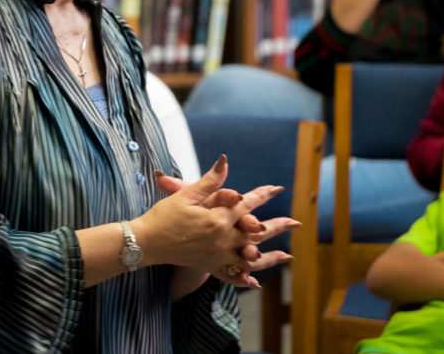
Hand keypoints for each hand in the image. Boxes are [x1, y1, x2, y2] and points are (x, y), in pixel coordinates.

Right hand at [135, 156, 292, 287]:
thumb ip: (210, 181)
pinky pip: (232, 275)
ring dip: (271, 257)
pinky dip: (245, 278)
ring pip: (250, 257)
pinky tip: (257, 281)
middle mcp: (223, 239)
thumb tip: (225, 161)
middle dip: (277, 226)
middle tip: (296, 222)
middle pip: (256, 232)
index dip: (263, 194)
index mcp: (219, 219)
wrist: (147, 242)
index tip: (277, 188)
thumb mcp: (186, 195)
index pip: (247, 203)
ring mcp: (218, 256)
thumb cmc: (164, 216)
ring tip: (288, 255)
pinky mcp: (210, 267)